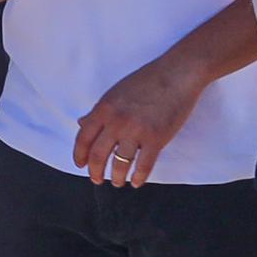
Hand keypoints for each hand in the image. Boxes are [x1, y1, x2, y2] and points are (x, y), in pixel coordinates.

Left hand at [73, 57, 211, 187]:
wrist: (177, 74)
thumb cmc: (147, 81)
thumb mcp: (116, 92)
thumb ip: (99, 111)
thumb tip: (82, 124)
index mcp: (104, 109)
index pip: (83, 138)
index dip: (79, 155)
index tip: (80, 165)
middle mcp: (117, 122)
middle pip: (98, 155)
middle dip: (95, 172)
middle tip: (97, 179)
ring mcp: (136, 131)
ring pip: (120, 164)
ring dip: (117, 177)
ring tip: (117, 182)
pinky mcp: (156, 138)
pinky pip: (143, 165)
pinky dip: (138, 178)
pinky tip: (136, 182)